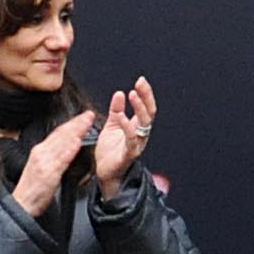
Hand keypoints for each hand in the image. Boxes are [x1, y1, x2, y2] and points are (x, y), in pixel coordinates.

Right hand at [14, 109, 96, 217]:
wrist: (21, 206)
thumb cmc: (32, 190)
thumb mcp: (41, 167)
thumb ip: (52, 156)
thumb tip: (67, 147)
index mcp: (40, 151)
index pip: (57, 133)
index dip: (71, 123)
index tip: (82, 117)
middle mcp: (41, 153)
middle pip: (61, 134)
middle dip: (76, 123)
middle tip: (88, 114)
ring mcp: (44, 163)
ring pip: (62, 143)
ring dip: (76, 131)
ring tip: (87, 123)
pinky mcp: (48, 174)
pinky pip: (60, 160)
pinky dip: (69, 150)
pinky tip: (77, 143)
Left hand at [93, 77, 155, 198]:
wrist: (104, 173)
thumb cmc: (110, 151)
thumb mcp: (111, 125)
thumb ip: (116, 110)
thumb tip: (119, 93)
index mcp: (137, 127)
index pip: (147, 107)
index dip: (146, 94)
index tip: (141, 80)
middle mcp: (140, 135)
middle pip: (149, 113)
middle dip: (146, 97)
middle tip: (140, 84)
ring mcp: (136, 144)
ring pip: (144, 124)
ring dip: (139, 108)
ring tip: (132, 95)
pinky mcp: (128, 154)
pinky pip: (130, 139)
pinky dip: (127, 126)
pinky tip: (121, 116)